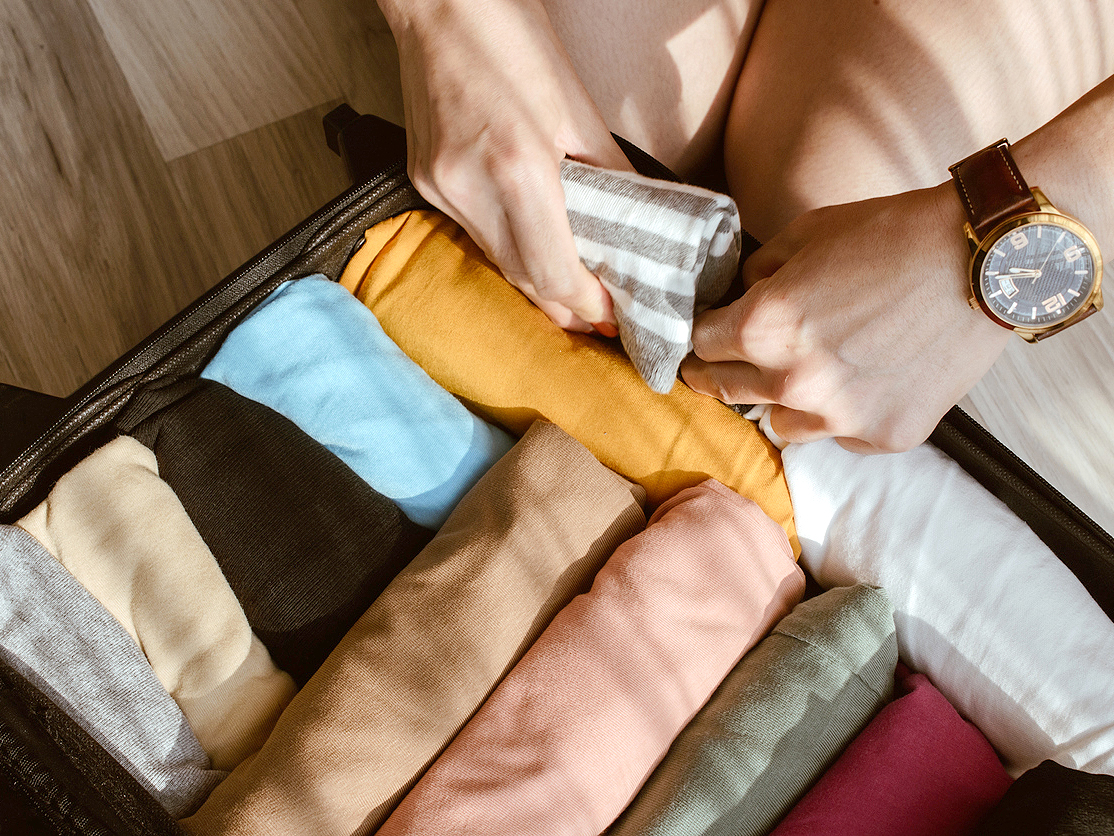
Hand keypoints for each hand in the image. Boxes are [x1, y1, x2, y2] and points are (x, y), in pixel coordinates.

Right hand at [379, 0, 631, 330]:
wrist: (438, 2)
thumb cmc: (512, 37)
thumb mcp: (576, 106)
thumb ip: (608, 173)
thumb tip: (635, 223)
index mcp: (517, 167)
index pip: (553, 271)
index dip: (587, 304)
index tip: (613, 315)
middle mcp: (469, 188)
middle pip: (523, 277)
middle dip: (565, 305)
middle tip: (600, 318)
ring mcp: (439, 187)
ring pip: (496, 260)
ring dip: (536, 281)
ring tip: (573, 291)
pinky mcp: (423, 179)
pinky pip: (473, 232)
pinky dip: (507, 247)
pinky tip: (530, 248)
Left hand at [680, 183, 1012, 452]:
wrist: (981, 259)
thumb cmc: (891, 235)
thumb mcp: (806, 235)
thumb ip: (759, 273)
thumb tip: (738, 295)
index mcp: (762, 328)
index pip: (702, 345)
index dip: (699, 336)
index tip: (701, 338)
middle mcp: (792, 382)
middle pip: (728, 391)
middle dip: (717, 373)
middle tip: (716, 368)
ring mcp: (839, 417)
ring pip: (782, 424)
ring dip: (784, 400)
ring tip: (806, 375)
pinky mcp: (884, 435)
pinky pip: (841, 434)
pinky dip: (843, 413)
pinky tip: (864, 381)